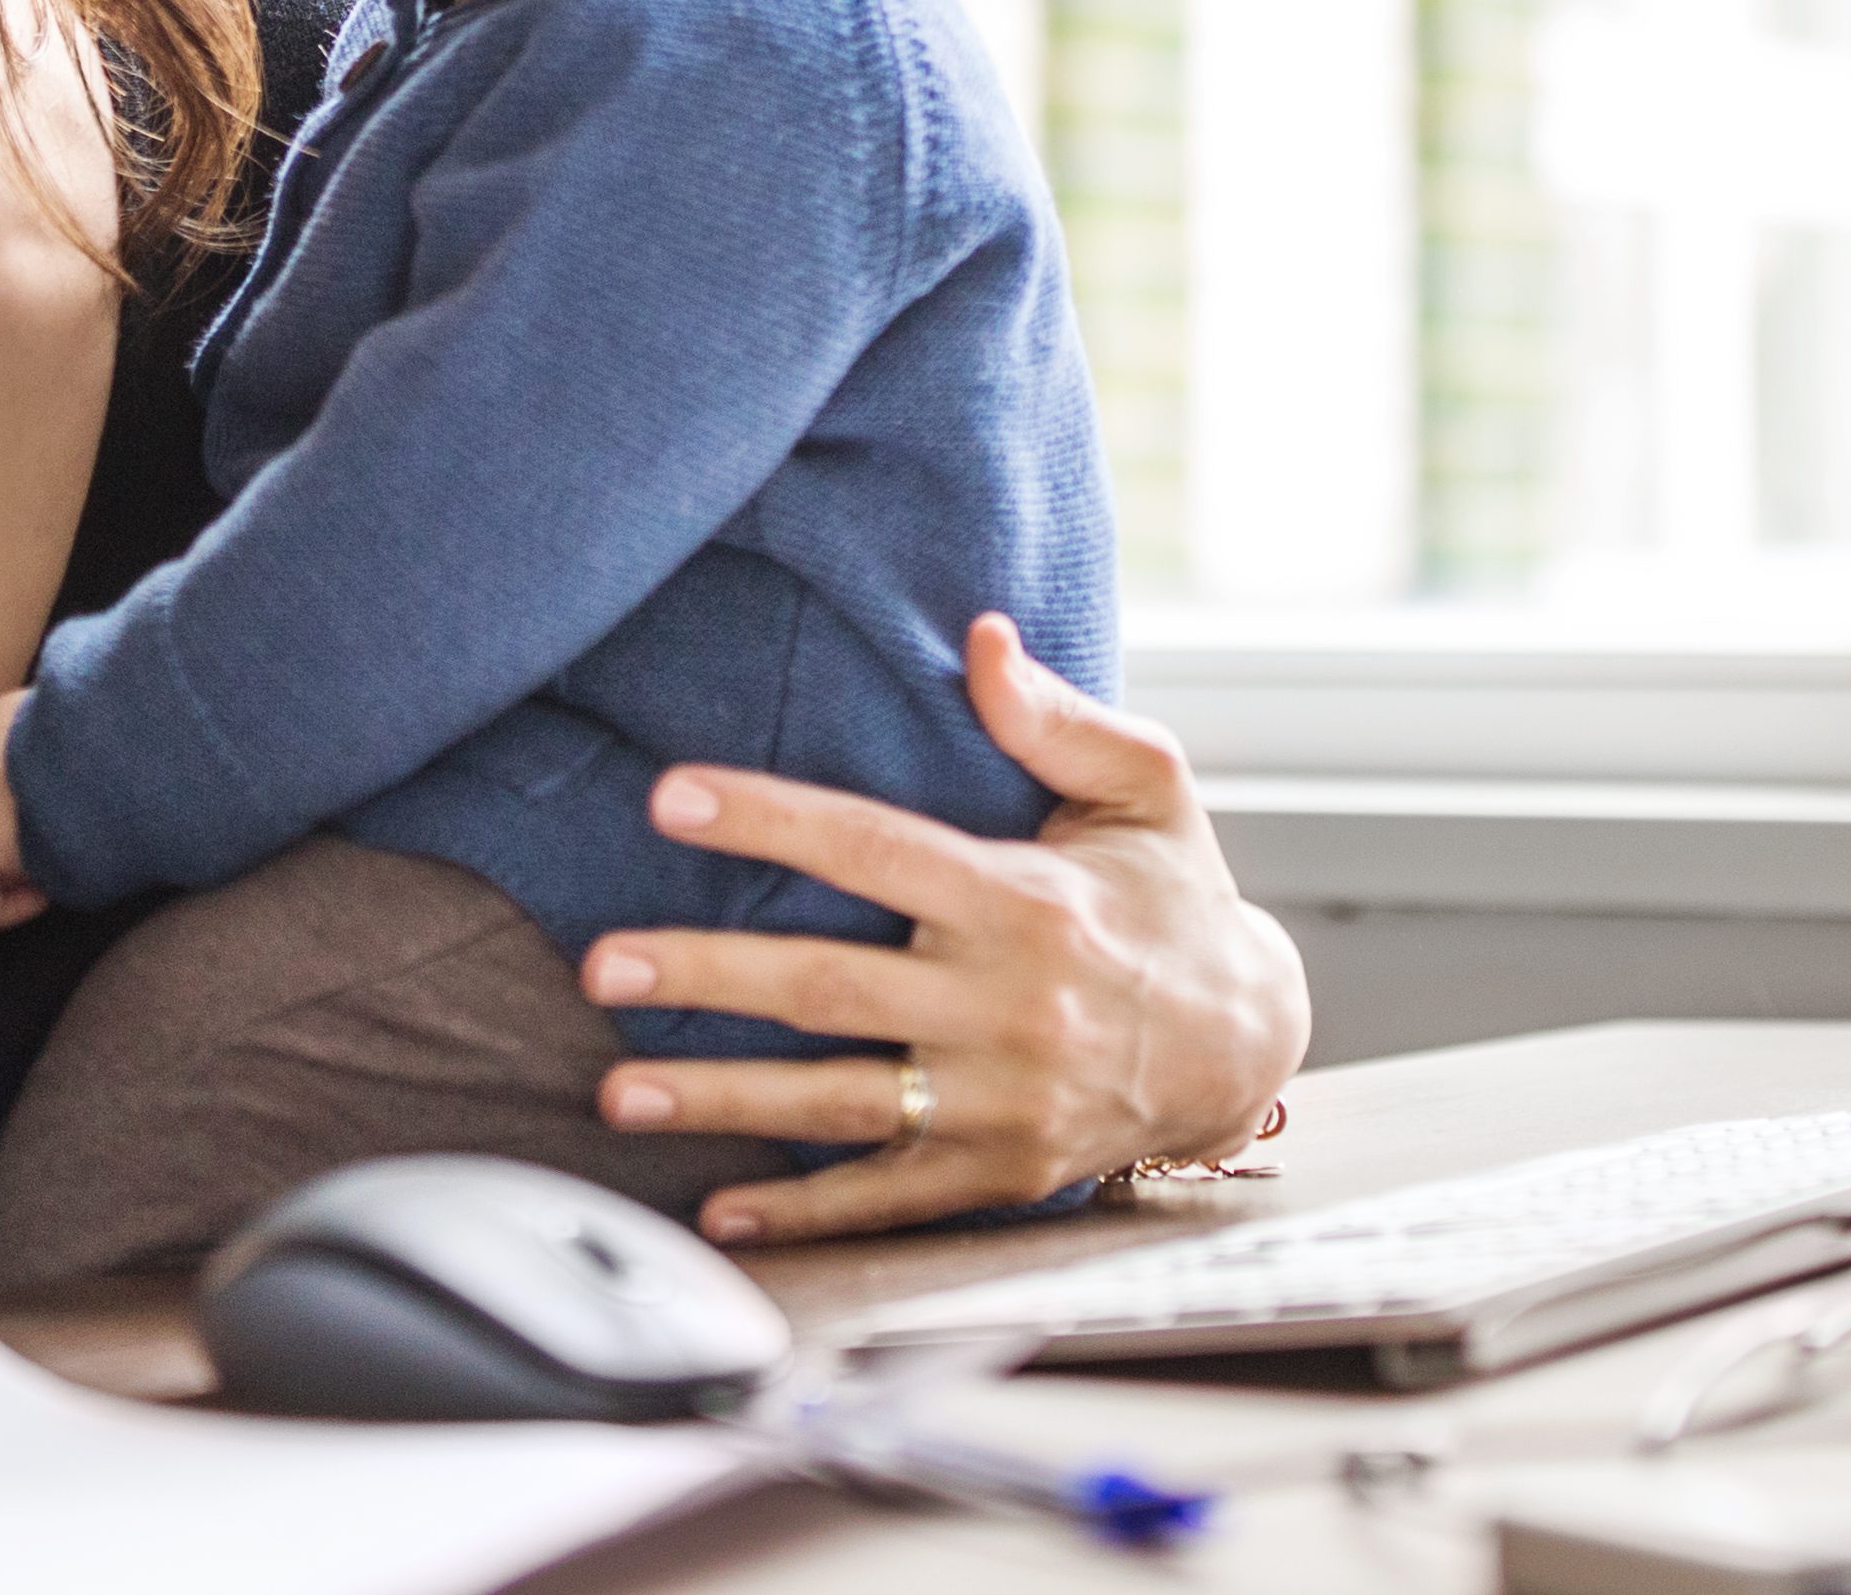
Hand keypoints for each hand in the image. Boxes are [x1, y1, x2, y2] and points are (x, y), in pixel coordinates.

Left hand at [580, 614, 1309, 1245]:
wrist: (1250, 1045)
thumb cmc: (1176, 897)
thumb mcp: (1145, 788)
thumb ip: (1056, 718)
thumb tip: (980, 638)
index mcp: (1025, 899)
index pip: (873, 848)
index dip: (768, 820)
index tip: (670, 798)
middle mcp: (1007, 1006)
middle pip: (831, 986)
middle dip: (708, 974)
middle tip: (600, 965)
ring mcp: (1002, 1101)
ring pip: (838, 1101)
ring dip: (722, 1100)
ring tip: (619, 1091)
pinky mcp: (1001, 1172)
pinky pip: (886, 1196)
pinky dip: (802, 1212)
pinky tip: (719, 1210)